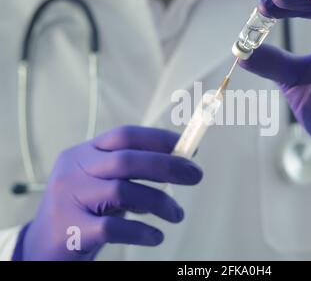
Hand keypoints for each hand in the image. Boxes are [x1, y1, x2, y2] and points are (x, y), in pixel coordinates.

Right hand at [15, 126, 202, 260]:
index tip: (188, 147)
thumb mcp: (105, 184)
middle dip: (168, 165)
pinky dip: (142, 231)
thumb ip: (133, 172)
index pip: (124, 135)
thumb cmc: (85, 211)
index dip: (159, 138)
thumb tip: (181, 160)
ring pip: (123, 191)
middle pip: (127, 160)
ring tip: (177, 215)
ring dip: (160, 203)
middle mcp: (73, 170)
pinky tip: (155, 237)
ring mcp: (68, 199)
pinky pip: (115, 227)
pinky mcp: (70, 229)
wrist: (42, 247)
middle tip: (196, 176)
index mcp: (83, 153)